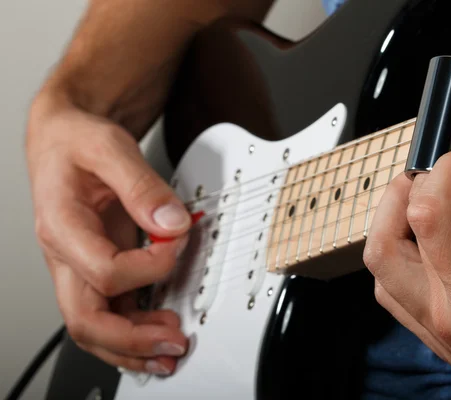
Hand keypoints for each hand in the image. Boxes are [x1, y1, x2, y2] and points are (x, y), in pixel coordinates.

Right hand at [26, 92, 191, 375]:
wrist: (64, 137)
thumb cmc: (78, 141)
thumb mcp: (109, 147)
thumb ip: (141, 185)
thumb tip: (171, 223)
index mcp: (62, 225)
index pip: (103, 270)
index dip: (149, 267)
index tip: (177, 244)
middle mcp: (67, 255)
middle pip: (86, 320)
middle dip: (131, 339)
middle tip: (173, 342)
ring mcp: (80, 266)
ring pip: (96, 325)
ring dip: (132, 345)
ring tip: (169, 351)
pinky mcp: (96, 266)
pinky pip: (109, 310)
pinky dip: (133, 329)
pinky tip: (156, 333)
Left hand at [363, 150, 450, 398]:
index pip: (430, 216)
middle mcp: (441, 316)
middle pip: (385, 238)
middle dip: (410, 189)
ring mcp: (428, 326)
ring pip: (379, 260)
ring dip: (396, 217)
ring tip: (436, 195)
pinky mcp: (428, 330)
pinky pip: (389, 282)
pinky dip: (398, 247)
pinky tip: (428, 235)